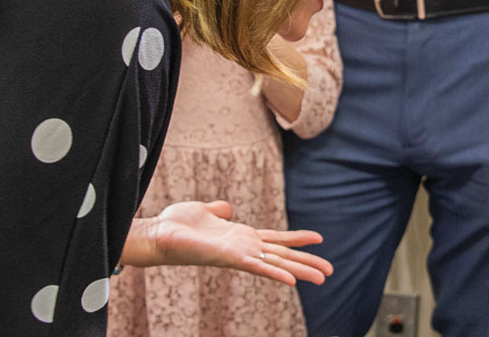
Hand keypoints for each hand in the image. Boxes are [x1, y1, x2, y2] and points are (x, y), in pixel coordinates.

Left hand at [123, 200, 333, 285]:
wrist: (159, 235)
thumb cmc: (177, 225)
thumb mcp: (204, 210)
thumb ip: (219, 210)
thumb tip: (227, 208)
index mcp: (240, 236)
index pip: (275, 239)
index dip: (296, 239)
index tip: (319, 240)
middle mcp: (244, 247)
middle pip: (282, 255)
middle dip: (306, 262)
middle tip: (329, 271)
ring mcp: (239, 254)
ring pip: (277, 262)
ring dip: (300, 270)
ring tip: (322, 277)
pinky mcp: (231, 258)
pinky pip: (259, 267)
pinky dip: (276, 273)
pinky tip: (293, 281)